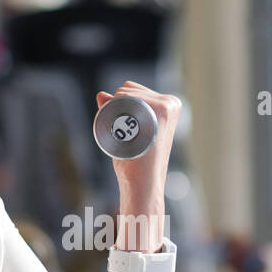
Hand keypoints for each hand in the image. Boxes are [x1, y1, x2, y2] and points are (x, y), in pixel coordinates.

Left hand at [95, 81, 180, 201]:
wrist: (143, 182)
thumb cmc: (136, 162)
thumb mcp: (129, 134)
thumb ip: (116, 111)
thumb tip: (100, 94)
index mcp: (169, 106)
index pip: (134, 91)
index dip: (120, 106)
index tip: (125, 130)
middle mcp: (171, 103)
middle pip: (129, 89)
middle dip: (116, 107)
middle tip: (125, 135)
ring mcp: (167, 105)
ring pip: (125, 92)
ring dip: (115, 109)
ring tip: (127, 133)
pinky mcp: (160, 109)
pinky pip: (124, 97)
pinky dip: (116, 107)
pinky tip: (125, 126)